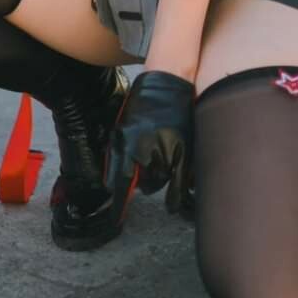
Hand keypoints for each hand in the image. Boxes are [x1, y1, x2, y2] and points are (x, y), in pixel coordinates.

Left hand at [104, 70, 194, 220]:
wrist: (168, 80)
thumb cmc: (144, 103)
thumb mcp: (123, 126)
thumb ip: (118, 154)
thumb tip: (114, 182)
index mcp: (124, 143)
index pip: (119, 181)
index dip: (118, 203)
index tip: (116, 217)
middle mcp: (142, 149)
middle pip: (142, 184)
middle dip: (143, 180)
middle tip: (148, 163)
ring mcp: (164, 151)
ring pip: (160, 181)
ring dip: (159, 176)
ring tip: (163, 154)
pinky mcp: (182, 151)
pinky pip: (178, 184)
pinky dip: (175, 197)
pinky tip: (173, 204)